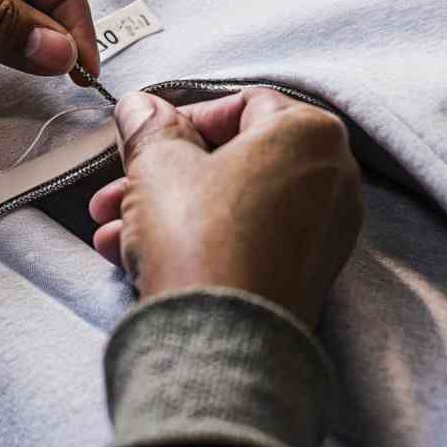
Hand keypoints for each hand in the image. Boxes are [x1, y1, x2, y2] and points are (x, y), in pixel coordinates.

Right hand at [89, 88, 362, 328]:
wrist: (221, 342)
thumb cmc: (201, 240)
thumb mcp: (158, 164)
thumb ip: (149, 126)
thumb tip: (141, 107)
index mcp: (309, 134)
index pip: (240, 104)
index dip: (181, 118)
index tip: (146, 135)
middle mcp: (331, 179)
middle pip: (230, 159)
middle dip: (161, 173)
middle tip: (119, 187)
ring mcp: (323, 233)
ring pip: (230, 203)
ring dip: (166, 210)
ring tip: (115, 231)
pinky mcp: (304, 276)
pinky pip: (244, 240)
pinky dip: (196, 240)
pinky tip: (137, 257)